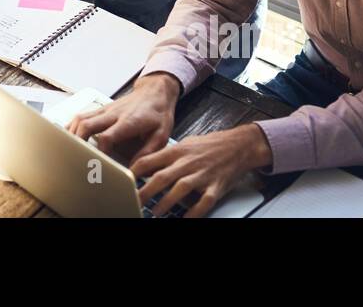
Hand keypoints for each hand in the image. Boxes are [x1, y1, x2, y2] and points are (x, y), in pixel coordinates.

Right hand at [68, 72, 180, 164]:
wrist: (155, 91)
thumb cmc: (158, 113)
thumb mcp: (161, 135)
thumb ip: (147, 152)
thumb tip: (134, 170)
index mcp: (129, 121)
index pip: (107, 137)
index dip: (99, 152)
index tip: (96, 165)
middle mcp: (114, 114)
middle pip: (86, 125)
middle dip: (76, 142)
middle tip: (74, 158)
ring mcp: (105, 109)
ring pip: (80, 118)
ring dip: (71, 133)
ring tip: (68, 149)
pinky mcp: (101, 108)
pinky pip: (82, 115)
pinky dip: (72, 125)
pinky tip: (69, 135)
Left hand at [133, 124, 271, 217]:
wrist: (239, 144)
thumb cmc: (210, 145)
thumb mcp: (185, 144)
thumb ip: (166, 155)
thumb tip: (145, 165)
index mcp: (177, 151)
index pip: (149, 160)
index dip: (134, 171)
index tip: (123, 180)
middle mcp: (187, 162)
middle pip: (161, 177)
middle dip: (145, 191)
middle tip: (133, 200)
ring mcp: (202, 174)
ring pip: (179, 189)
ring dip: (165, 202)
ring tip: (155, 211)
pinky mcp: (216, 186)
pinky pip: (203, 202)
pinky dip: (194, 212)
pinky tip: (185, 219)